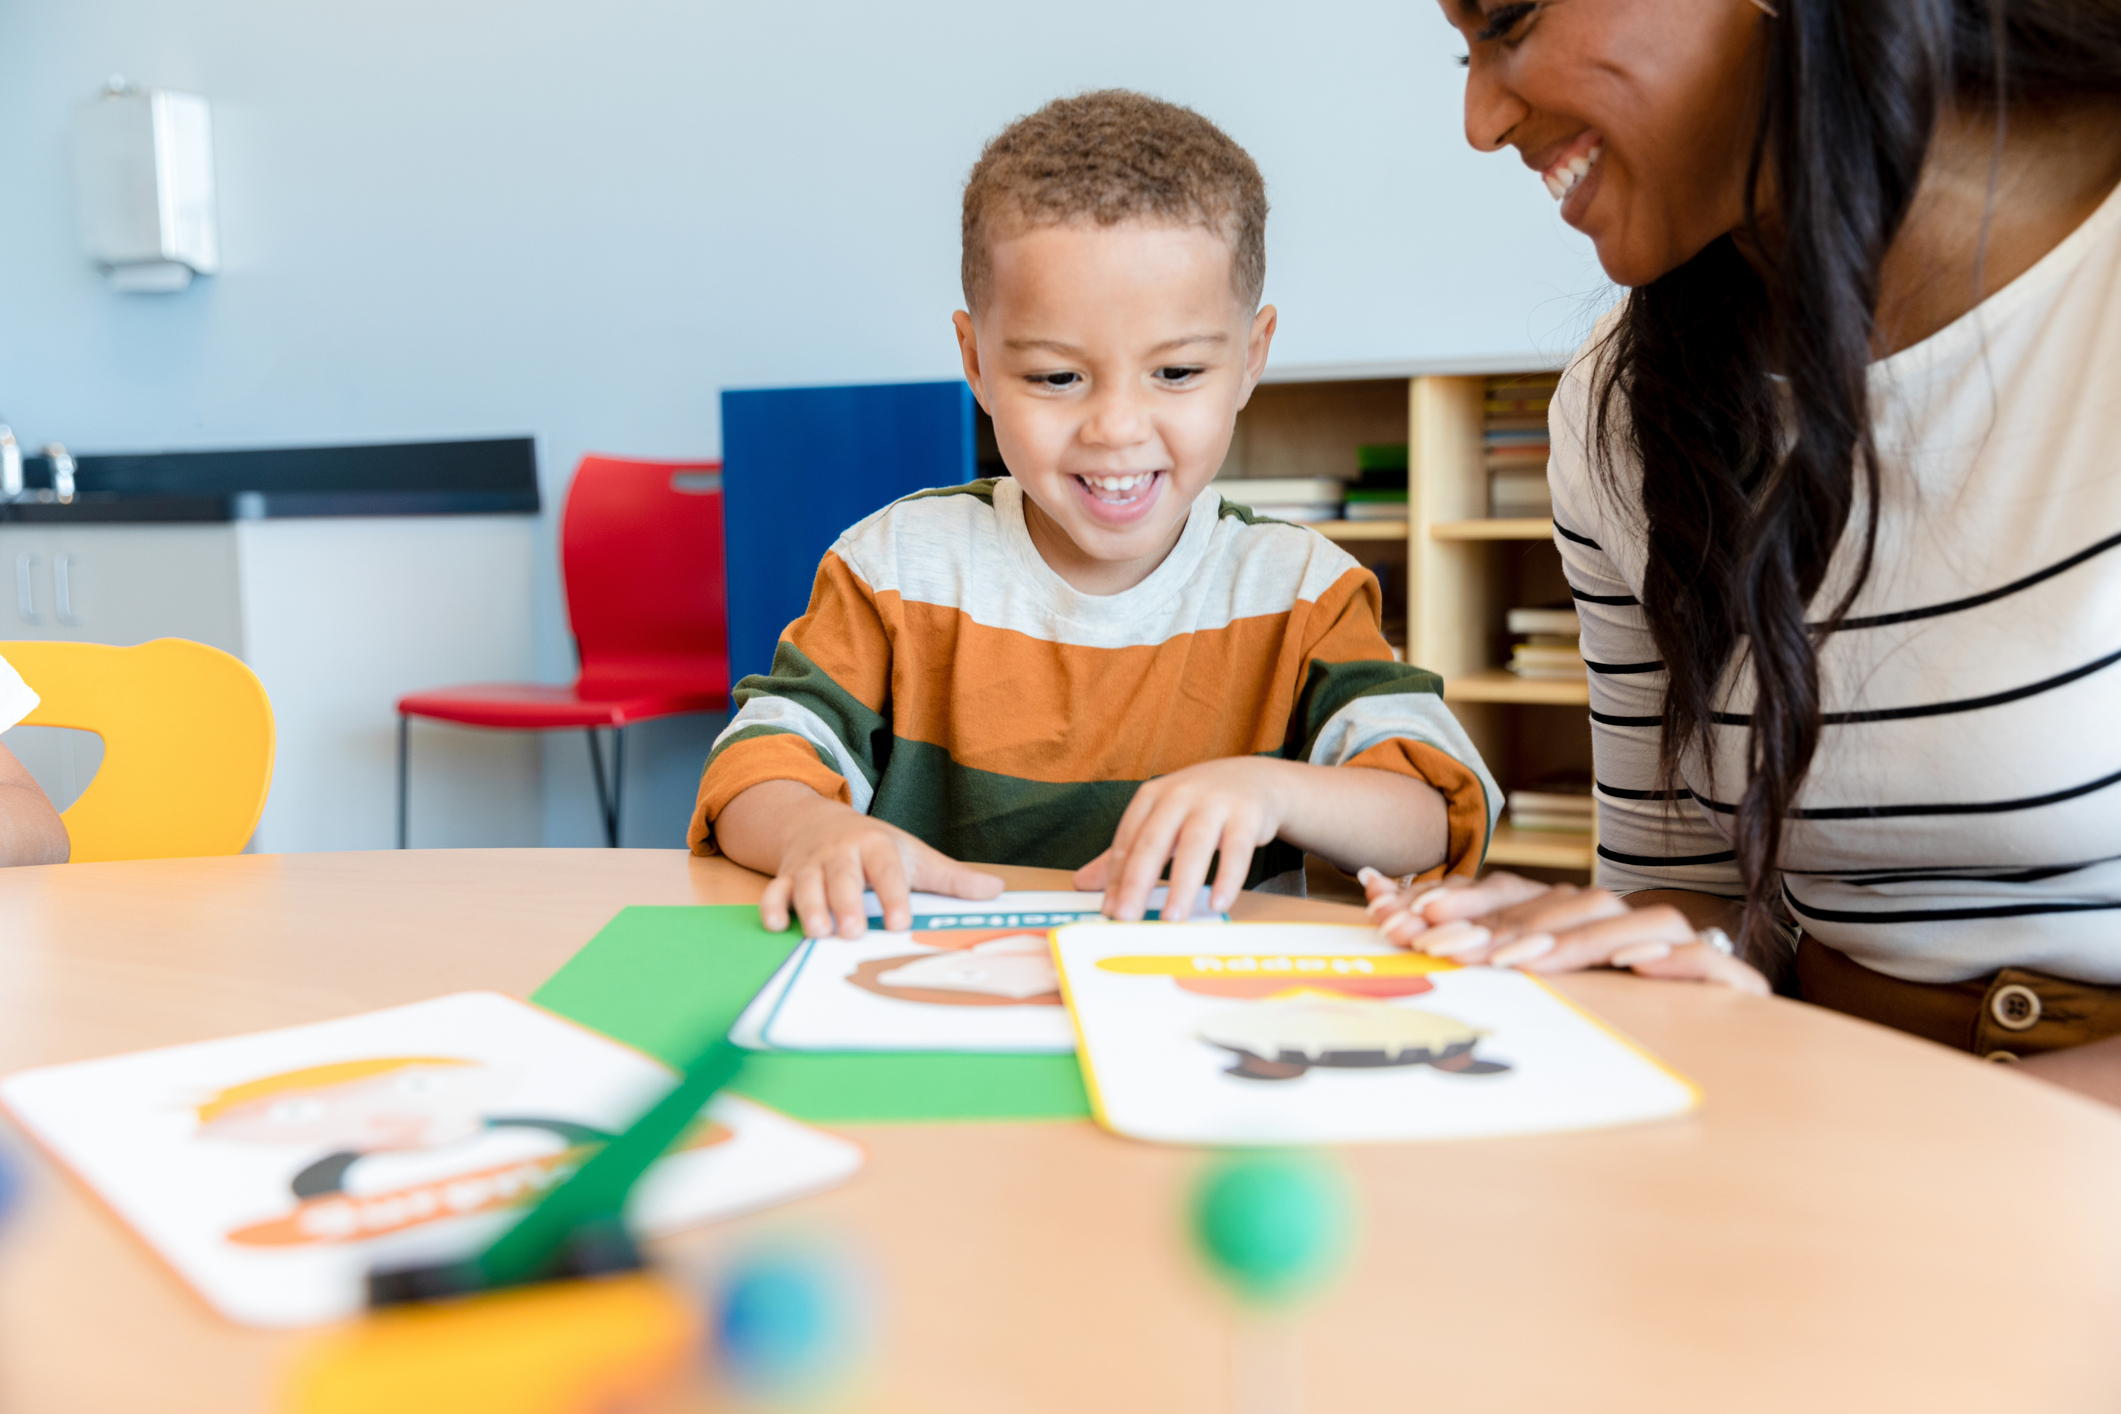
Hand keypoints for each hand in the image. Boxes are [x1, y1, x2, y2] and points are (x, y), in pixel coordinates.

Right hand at [756, 802, 1001, 939]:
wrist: (818, 821)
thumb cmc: (875, 847)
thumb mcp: (914, 855)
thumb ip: (951, 878)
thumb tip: (996, 890)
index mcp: (877, 846)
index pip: (887, 869)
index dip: (893, 894)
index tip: (900, 921)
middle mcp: (841, 854)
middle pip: (843, 876)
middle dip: (847, 903)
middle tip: (853, 931)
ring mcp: (811, 866)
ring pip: (807, 884)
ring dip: (810, 907)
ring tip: (818, 932)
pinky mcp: (787, 878)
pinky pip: (774, 890)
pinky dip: (772, 906)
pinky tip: (776, 924)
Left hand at [1073, 757, 1284, 922]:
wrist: (1253, 779)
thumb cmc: (1199, 805)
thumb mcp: (1160, 820)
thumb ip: (1125, 853)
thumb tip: (1082, 883)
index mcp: (1151, 797)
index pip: (1127, 841)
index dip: (1116, 878)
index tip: (1109, 911)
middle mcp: (1179, 796)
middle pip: (1153, 843)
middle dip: (1137, 882)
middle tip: (1126, 917)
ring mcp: (1214, 803)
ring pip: (1195, 847)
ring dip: (1182, 886)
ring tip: (1172, 919)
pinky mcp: (1247, 815)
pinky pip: (1236, 851)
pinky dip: (1228, 878)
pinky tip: (1219, 903)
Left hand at [1356, 867, 1767, 994]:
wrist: (1730, 1049)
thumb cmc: (1604, 1022)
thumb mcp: (1523, 982)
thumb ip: (1460, 939)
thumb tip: (1378, 894)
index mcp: (1572, 920)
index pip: (1515, 896)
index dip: (1464, 903)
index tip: (1410, 919)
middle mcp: (1621, 922)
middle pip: (1564, 907)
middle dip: (1500, 926)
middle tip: (1449, 949)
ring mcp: (1677, 949)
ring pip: (1628, 924)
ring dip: (1572, 941)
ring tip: (1523, 962)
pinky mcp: (1730, 984)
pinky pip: (1711, 965)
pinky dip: (1678, 961)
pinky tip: (1636, 966)